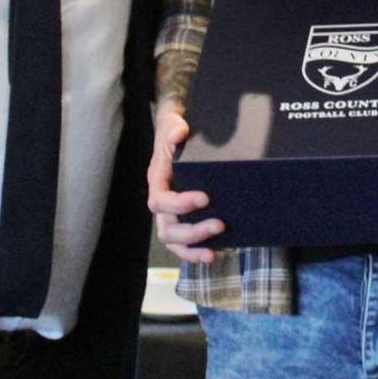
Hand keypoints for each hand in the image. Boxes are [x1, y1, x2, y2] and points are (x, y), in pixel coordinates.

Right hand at [147, 99, 222, 262]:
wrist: (180, 134)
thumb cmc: (176, 130)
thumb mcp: (174, 124)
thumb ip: (174, 128)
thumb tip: (179, 133)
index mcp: (157, 181)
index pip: (160, 201)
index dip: (180, 204)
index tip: (205, 198)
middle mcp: (163, 201)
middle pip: (167, 228)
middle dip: (192, 231)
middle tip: (219, 224)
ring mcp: (172, 213)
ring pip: (173, 241)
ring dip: (193, 248)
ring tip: (213, 252)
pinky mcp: (185, 218)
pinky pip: (185, 243)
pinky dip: (196, 252)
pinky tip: (215, 254)